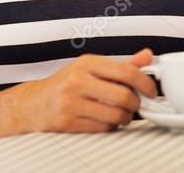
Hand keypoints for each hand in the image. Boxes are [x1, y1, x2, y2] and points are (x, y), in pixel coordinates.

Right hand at [17, 48, 158, 132]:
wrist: (32, 104)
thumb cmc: (65, 84)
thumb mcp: (91, 67)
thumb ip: (121, 64)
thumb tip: (148, 56)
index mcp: (87, 63)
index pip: (126, 71)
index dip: (145, 83)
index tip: (152, 91)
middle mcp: (78, 81)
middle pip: (123, 96)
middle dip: (136, 104)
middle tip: (136, 105)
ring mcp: (71, 102)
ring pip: (114, 115)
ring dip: (125, 118)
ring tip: (122, 114)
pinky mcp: (67, 122)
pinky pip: (101, 128)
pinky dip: (110, 127)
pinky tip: (106, 121)